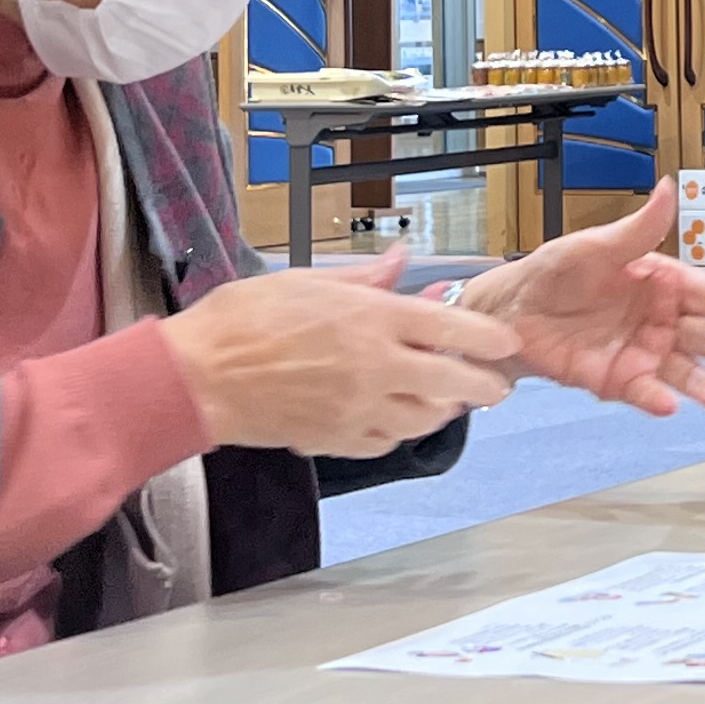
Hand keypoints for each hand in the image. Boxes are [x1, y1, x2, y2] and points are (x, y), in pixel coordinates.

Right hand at [169, 264, 519, 456]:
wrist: (198, 376)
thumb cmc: (243, 322)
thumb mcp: (306, 280)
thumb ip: (364, 278)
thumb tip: (401, 261)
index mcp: (372, 319)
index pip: (453, 329)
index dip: (489, 339)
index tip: (506, 344)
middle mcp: (375, 366)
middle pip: (454, 383)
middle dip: (485, 386)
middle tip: (496, 385)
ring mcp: (358, 408)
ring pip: (425, 419)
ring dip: (443, 410)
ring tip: (449, 401)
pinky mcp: (336, 439)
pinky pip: (385, 442)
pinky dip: (399, 432)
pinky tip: (396, 420)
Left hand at [457, 183, 704, 418]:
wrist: (512, 311)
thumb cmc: (557, 271)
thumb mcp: (596, 246)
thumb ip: (638, 228)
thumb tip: (670, 187)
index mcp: (661, 282)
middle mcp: (660, 319)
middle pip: (702, 335)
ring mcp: (642, 353)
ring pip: (682, 370)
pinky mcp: (618, 381)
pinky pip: (643, 391)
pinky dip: (656, 399)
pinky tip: (670, 406)